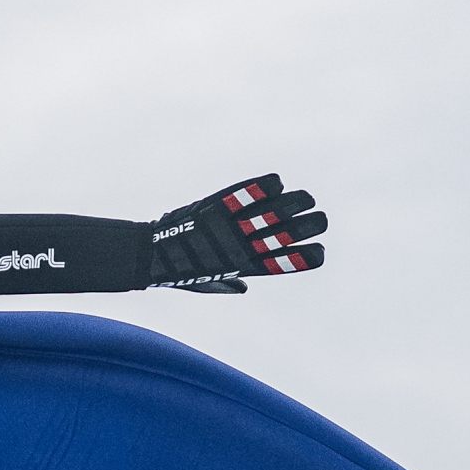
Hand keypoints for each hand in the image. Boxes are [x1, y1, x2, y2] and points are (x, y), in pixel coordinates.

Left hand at [145, 175, 327, 291]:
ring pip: (278, 210)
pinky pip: (251, 191)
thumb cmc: (179, 272)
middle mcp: (244, 246)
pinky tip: (277, 182)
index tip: (318, 251)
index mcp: (246, 267)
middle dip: (312, 225)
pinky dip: (267, 185)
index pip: (288, 263)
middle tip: (317, 218)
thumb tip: (242, 287)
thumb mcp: (207, 283)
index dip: (309, 257)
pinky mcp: (220, 206)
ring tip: (305, 199)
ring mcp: (234, 225)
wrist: (151, 256)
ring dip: (297, 202)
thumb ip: (227, 284)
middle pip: (290, 233)